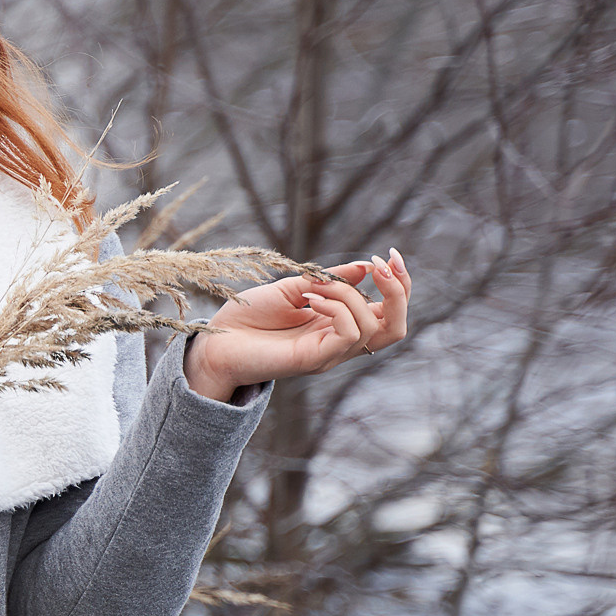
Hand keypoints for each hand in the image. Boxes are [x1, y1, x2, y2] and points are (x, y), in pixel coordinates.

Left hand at [184, 249, 411, 401]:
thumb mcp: (294, 288)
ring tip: (315, 288)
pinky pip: (349, 334)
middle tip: (378, 264)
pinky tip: (311, 300)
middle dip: (399, 291)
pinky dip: (338, 309)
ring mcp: (329, 353)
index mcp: (339, 324)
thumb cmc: (250, 316)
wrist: (216, 341)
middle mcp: (340, 342)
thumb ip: (329, 280)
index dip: (399, 284)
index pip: (389, 312)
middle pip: (396, 327)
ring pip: (374, 327)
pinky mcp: (314, 360)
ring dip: (350, 295)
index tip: (386, 256)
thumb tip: (365, 267)